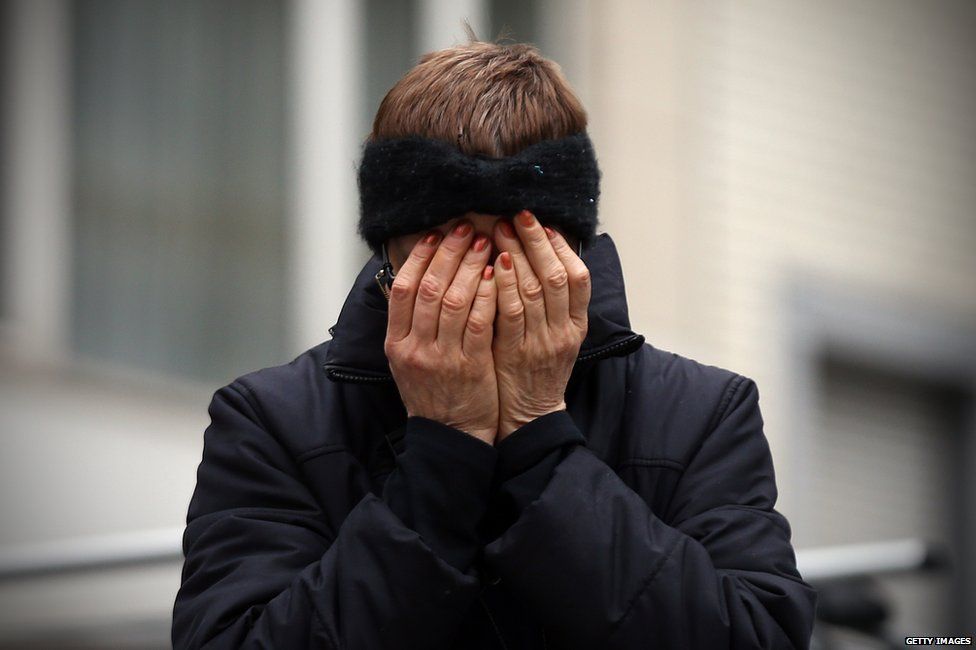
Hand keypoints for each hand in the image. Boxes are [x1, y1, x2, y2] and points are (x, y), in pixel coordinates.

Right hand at [384, 221, 498, 443]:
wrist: (451, 435)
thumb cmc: (433, 392)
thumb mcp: (407, 359)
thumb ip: (409, 322)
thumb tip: (414, 277)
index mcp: (395, 343)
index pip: (402, 288)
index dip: (419, 257)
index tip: (434, 234)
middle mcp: (415, 348)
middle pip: (429, 288)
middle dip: (448, 253)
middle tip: (464, 228)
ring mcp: (442, 358)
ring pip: (455, 300)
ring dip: (470, 266)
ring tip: (484, 243)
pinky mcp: (471, 367)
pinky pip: (479, 322)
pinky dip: (487, 294)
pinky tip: (496, 275)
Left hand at [491, 211, 590, 440]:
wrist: (529, 416)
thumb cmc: (537, 371)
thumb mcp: (556, 336)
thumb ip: (553, 302)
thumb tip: (541, 256)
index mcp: (577, 325)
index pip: (579, 277)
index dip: (562, 247)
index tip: (544, 223)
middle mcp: (563, 331)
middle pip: (556, 276)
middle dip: (537, 242)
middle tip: (519, 215)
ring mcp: (541, 343)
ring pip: (534, 290)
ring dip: (517, 255)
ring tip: (501, 230)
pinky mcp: (515, 354)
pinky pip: (511, 314)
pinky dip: (503, 286)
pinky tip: (493, 265)